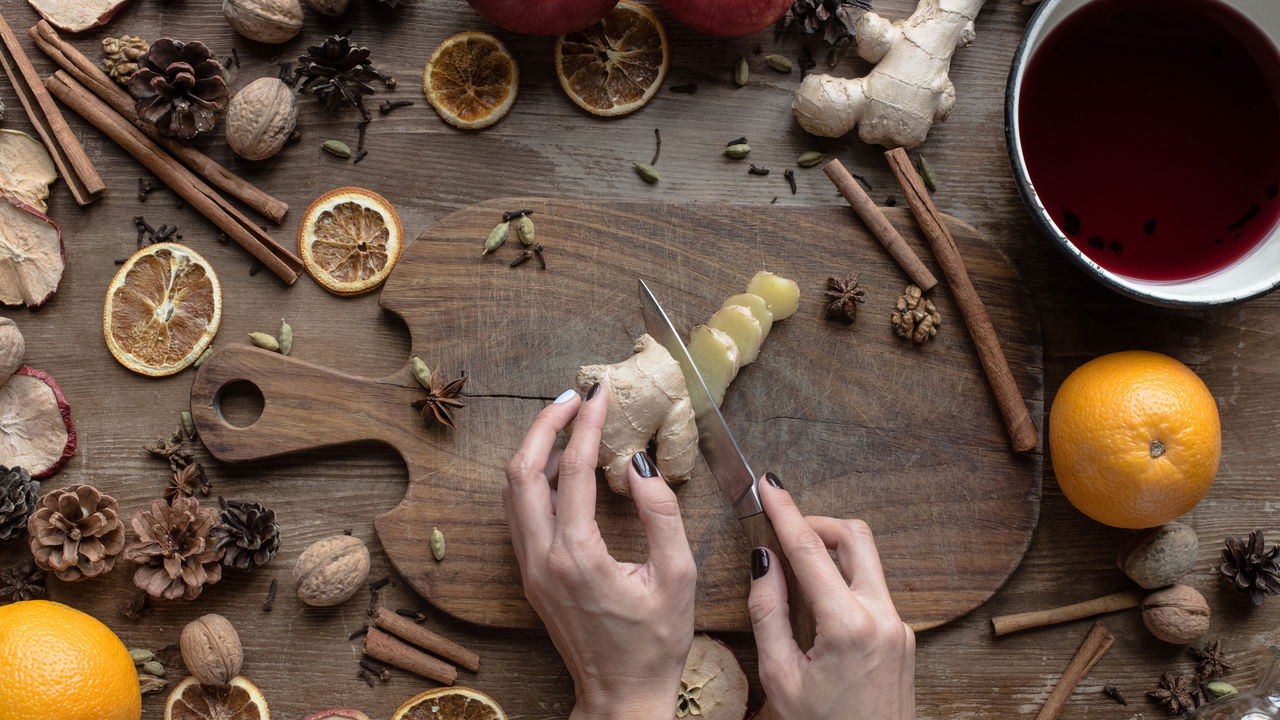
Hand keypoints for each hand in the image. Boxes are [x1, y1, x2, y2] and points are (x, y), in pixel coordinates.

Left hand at [505, 383, 696, 719]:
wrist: (622, 696)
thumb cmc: (656, 644)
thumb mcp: (677, 577)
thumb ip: (661, 514)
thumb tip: (639, 464)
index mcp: (577, 558)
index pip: (573, 471)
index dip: (586, 426)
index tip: (599, 394)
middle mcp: (543, 560)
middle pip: (521, 473)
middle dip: (544, 426)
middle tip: (572, 398)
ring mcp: (531, 569)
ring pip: (513, 492)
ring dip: (535, 450)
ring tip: (566, 422)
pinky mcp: (532, 576)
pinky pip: (521, 514)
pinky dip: (534, 479)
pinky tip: (562, 468)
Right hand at [747, 477, 915, 719]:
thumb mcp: (780, 675)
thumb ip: (768, 612)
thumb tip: (764, 562)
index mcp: (848, 626)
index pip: (812, 551)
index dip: (785, 512)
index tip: (768, 486)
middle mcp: (882, 618)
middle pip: (855, 537)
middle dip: (817, 522)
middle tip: (785, 528)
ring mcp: (898, 626)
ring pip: (867, 561)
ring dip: (831, 552)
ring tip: (796, 567)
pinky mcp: (903, 636)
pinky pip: (872, 590)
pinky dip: (843, 581)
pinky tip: (817, 603)